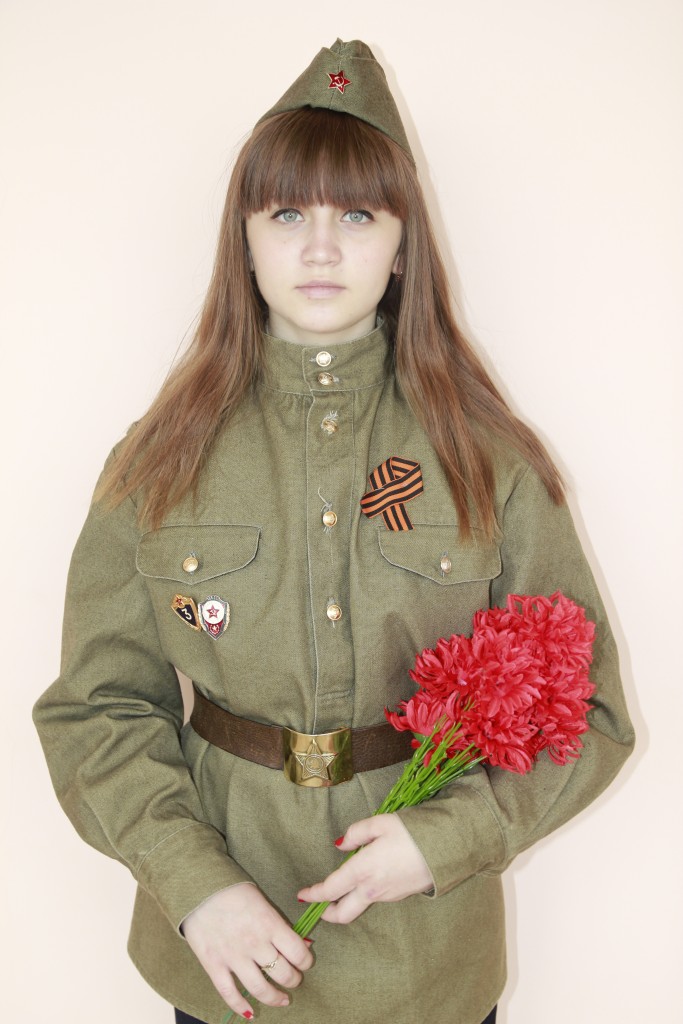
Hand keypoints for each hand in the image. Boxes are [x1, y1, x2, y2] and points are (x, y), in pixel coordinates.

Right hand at [181, 882, 313, 1019]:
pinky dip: (241, 1007)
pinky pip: (230, 994)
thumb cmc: (233, 890)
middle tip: (294, 979)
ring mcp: (233, 957)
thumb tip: (302, 944)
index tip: (305, 962)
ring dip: (275, 997)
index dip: (306, 961)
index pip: (298, 952)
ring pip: (260, 988)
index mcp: (269, 924)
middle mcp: (255, 943)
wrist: (198, 887)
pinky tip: (251, 1013)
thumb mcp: (262, 901)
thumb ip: (279, 924)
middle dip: (294, 980)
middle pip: (283, 973)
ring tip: (282, 999)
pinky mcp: (214, 965)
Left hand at [297, 814, 433, 924]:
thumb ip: (356, 834)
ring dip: (347, 901)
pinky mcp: (401, 896)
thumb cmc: (412, 831)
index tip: (301, 895)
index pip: (330, 889)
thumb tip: (340, 846)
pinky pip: (376, 898)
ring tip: (342, 886)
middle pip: (343, 913)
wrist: (448, 848)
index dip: (313, 894)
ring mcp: (388, 896)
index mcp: (363, 870)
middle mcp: (373, 890)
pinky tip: (369, 878)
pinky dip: (365, 894)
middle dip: (327, 913)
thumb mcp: (380, 823)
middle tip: (318, 906)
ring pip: (360, 905)